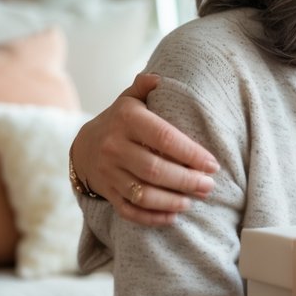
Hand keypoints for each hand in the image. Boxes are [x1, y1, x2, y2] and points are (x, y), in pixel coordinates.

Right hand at [71, 73, 218, 225]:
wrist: (83, 146)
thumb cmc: (120, 121)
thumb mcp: (129, 99)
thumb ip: (145, 87)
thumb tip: (159, 78)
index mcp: (126, 120)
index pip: (163, 138)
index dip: (190, 153)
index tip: (212, 164)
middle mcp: (114, 147)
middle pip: (155, 170)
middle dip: (186, 180)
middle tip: (209, 186)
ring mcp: (109, 172)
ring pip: (142, 193)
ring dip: (172, 201)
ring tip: (194, 200)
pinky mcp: (107, 193)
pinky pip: (130, 210)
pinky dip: (152, 217)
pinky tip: (173, 216)